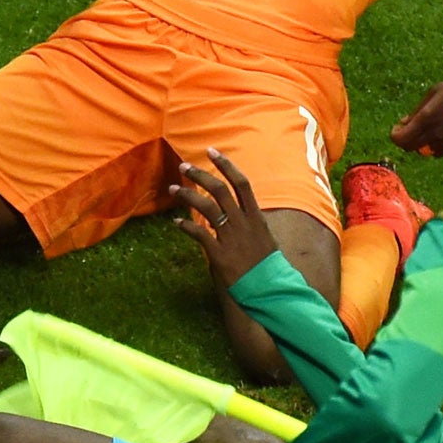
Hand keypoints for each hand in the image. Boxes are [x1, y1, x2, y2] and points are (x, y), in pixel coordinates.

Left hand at [169, 149, 280, 285]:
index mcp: (256, 217)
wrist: (269, 290)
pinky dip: (186, 226)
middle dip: (200, 175)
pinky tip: (176, 222)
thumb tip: (241, 213)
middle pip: (219, 190)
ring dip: (188, 195)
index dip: (226, 165)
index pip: (241, 183)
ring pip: (207, 207)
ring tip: (173, 188)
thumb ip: (251, 224)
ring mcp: (231, 238)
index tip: (212, 152)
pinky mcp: (220, 255)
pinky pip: (199, 235)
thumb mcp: (265, 239)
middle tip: (184, 167)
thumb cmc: (267, 267)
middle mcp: (243, 223)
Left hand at [390, 68, 442, 157]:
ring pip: (423, 151)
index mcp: (427, 117)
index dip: (395, 135)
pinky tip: (440, 132)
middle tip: (408, 129)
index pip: (400, 139)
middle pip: (409, 148)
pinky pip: (437, 152)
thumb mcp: (435, 92)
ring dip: (420, 142)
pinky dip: (433, 145)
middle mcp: (435, 133)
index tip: (398, 128)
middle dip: (405, 140)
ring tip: (428, 127)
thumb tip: (404, 123)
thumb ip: (417, 110)